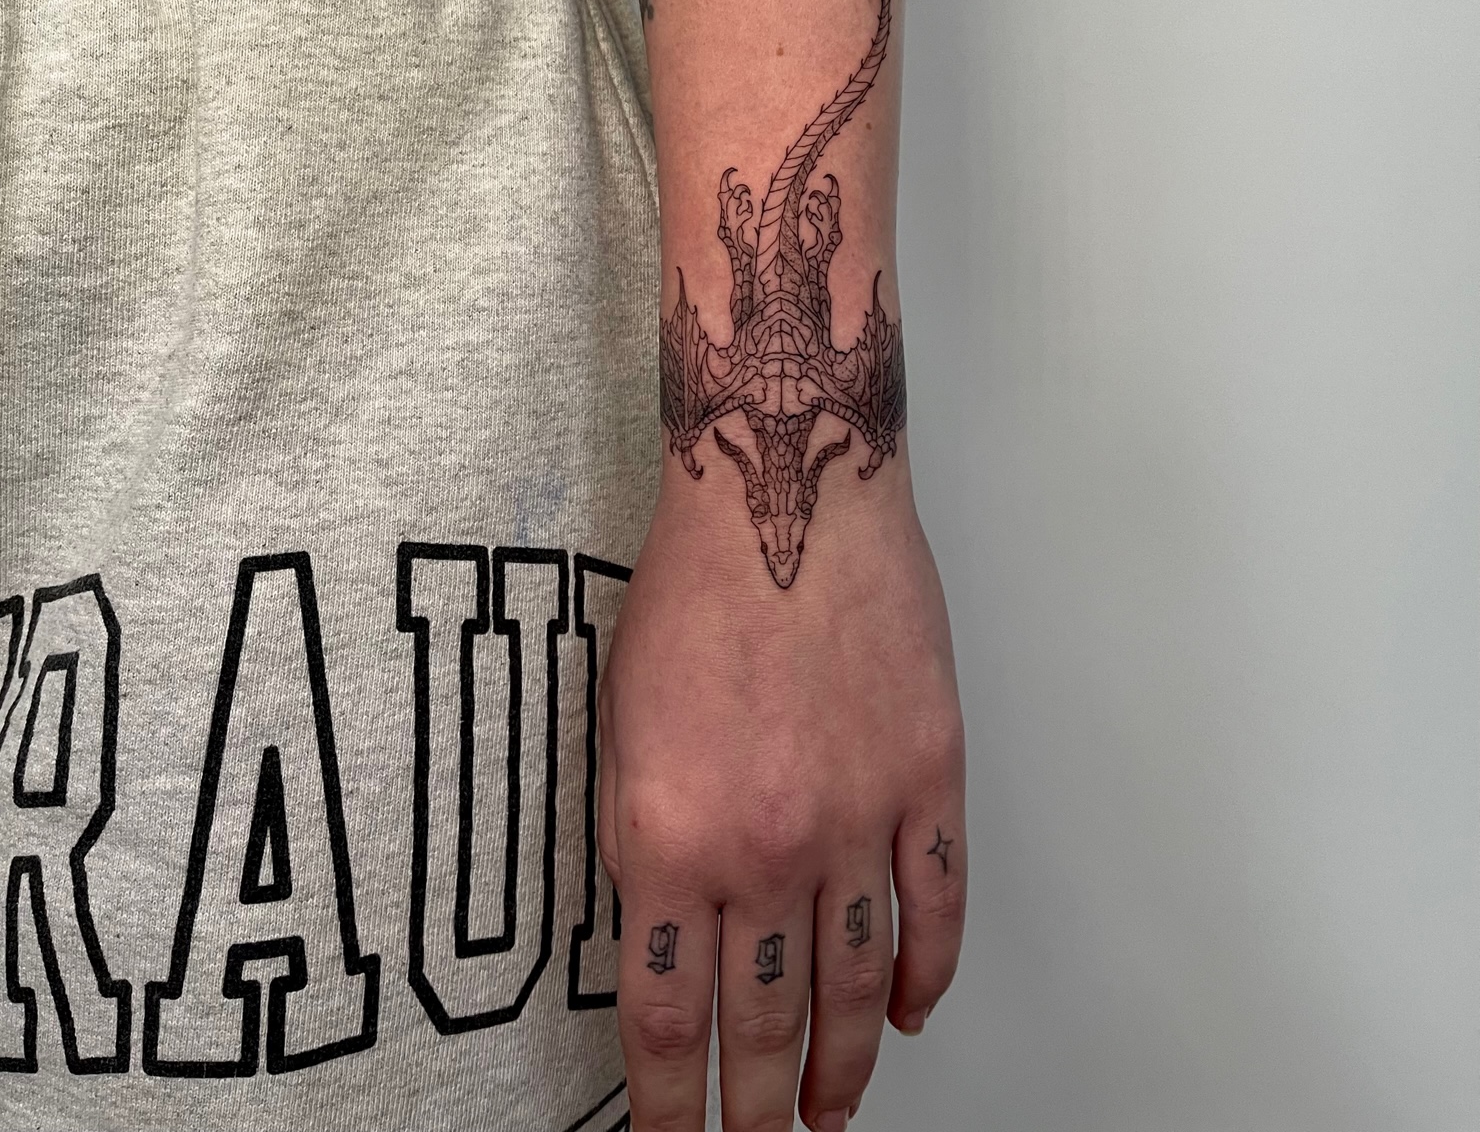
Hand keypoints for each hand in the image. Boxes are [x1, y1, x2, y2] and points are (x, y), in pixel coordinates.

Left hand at [599, 457, 965, 1130]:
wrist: (786, 485)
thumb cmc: (695, 584)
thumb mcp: (618, 720)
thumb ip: (639, 835)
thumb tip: (658, 935)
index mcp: (671, 833)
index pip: (669, 1018)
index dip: (672, 1108)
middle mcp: (767, 843)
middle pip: (764, 1023)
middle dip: (757, 1112)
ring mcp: (858, 814)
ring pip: (856, 984)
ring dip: (843, 1065)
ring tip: (830, 1112)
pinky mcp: (928, 774)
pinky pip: (936, 904)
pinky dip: (927, 971)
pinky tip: (911, 1010)